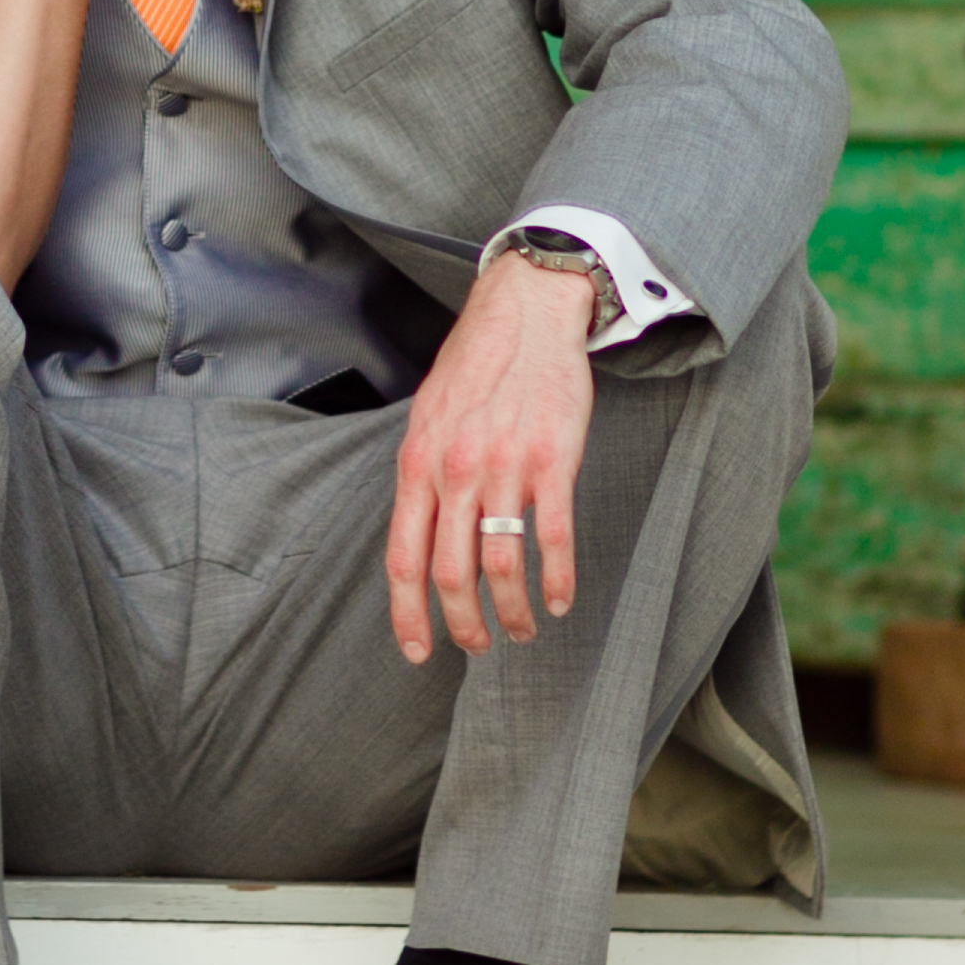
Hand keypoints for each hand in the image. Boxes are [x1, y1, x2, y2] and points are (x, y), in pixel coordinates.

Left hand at [385, 249, 594, 661]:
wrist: (525, 312)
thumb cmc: (476, 367)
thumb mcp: (427, 417)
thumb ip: (422, 476)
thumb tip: (418, 536)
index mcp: (417, 463)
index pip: (402, 557)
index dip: (407, 613)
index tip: (417, 652)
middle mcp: (454, 470)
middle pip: (451, 573)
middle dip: (463, 625)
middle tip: (480, 646)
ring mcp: (503, 467)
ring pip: (502, 567)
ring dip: (514, 612)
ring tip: (524, 628)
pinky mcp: (552, 461)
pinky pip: (552, 539)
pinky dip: (557, 581)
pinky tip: (561, 599)